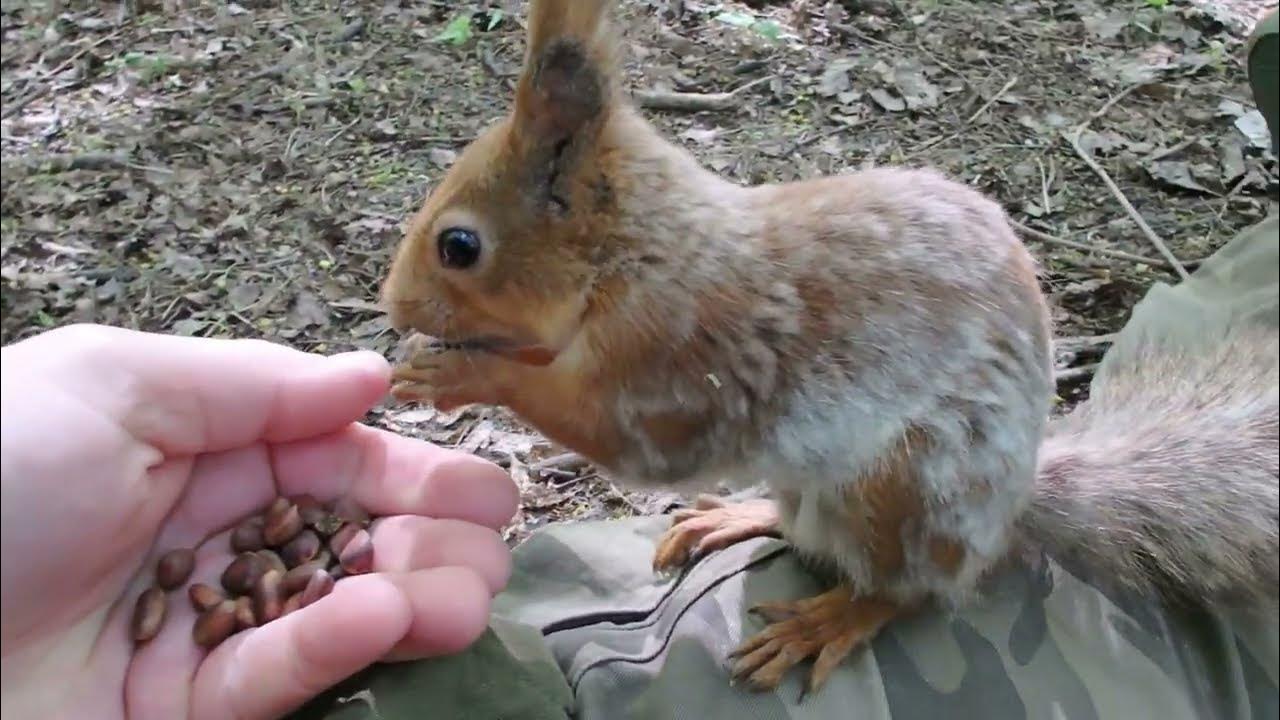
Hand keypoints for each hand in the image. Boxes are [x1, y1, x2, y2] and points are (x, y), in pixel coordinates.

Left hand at [0, 324, 518, 719]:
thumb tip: (371, 378)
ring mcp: (200, 628)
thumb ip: (250, 382)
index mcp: (197, 453)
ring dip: (409, 597)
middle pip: (349, 538)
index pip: (332, 459)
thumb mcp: (112, 385)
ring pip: (329, 614)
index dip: (411, 470)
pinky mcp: (180, 713)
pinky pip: (270, 677)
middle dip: (430, 538)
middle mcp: (211, 538)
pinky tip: (386, 613)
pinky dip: (331, 645)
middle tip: (494, 543)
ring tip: (466, 589)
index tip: (482, 485)